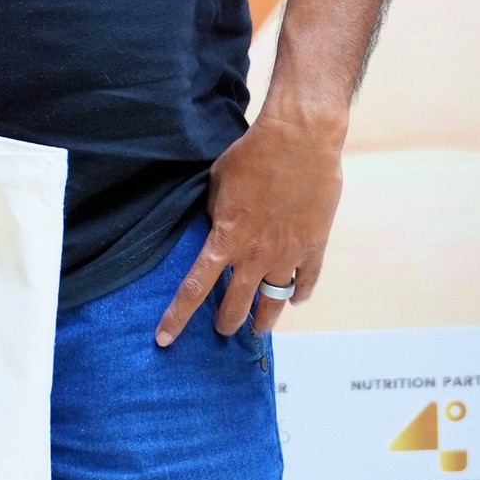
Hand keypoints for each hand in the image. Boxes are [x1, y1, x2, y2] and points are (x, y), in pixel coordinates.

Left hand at [156, 108, 342, 344]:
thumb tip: (217, 226)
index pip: (194, 289)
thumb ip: (215, 212)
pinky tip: (294, 297)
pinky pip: (306, 282)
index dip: (177, 317)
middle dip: (226, 323)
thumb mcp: (218, 182)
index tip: (165, 339)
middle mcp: (255, 255)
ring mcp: (287, 254)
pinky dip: (298, 293)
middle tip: (223, 329)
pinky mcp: (314, 246)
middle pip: (236, 306)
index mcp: (225, 239)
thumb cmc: (253, 154)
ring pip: (273, 303)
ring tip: (258, 329)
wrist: (299, 139)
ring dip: (263, 320)